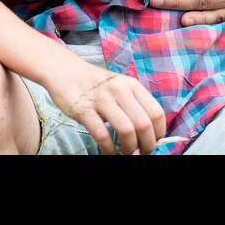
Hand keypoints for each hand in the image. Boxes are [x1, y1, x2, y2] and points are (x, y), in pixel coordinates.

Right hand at [44, 55, 166, 154]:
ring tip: (126, 153)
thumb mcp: (120, 87)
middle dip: (146, 145)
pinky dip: (108, 149)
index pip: (156, 113)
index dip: (159, 133)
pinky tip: (109, 152)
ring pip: (126, 130)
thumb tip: (150, 133)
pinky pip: (102, 135)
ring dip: (129, 148)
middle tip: (142, 153)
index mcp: (132, 85)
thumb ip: (134, 104)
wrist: (66, 71)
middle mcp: (119, 90)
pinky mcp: (83, 109)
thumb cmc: (97, 84)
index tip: (154, 142)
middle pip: (143, 124)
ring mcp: (101, 99)